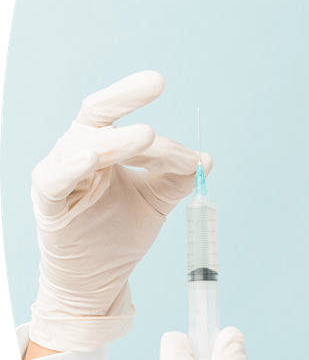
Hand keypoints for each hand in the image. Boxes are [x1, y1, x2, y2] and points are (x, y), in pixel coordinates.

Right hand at [29, 71, 211, 351]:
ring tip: (148, 136)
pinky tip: (93, 159)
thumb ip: (178, 178)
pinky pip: (55, 181)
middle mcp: (78, 153)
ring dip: (118, 141)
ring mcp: (61, 178)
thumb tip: (207, 158)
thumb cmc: (121, 232)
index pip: (115, 113)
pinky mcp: (49, 206)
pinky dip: (72, 167)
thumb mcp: (157, 200)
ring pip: (83, 146)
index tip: (159, 81)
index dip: (134, 96)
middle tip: (155, 83)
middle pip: (97, 116)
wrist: (100, 278)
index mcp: (102, 146)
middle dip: (123, 97)